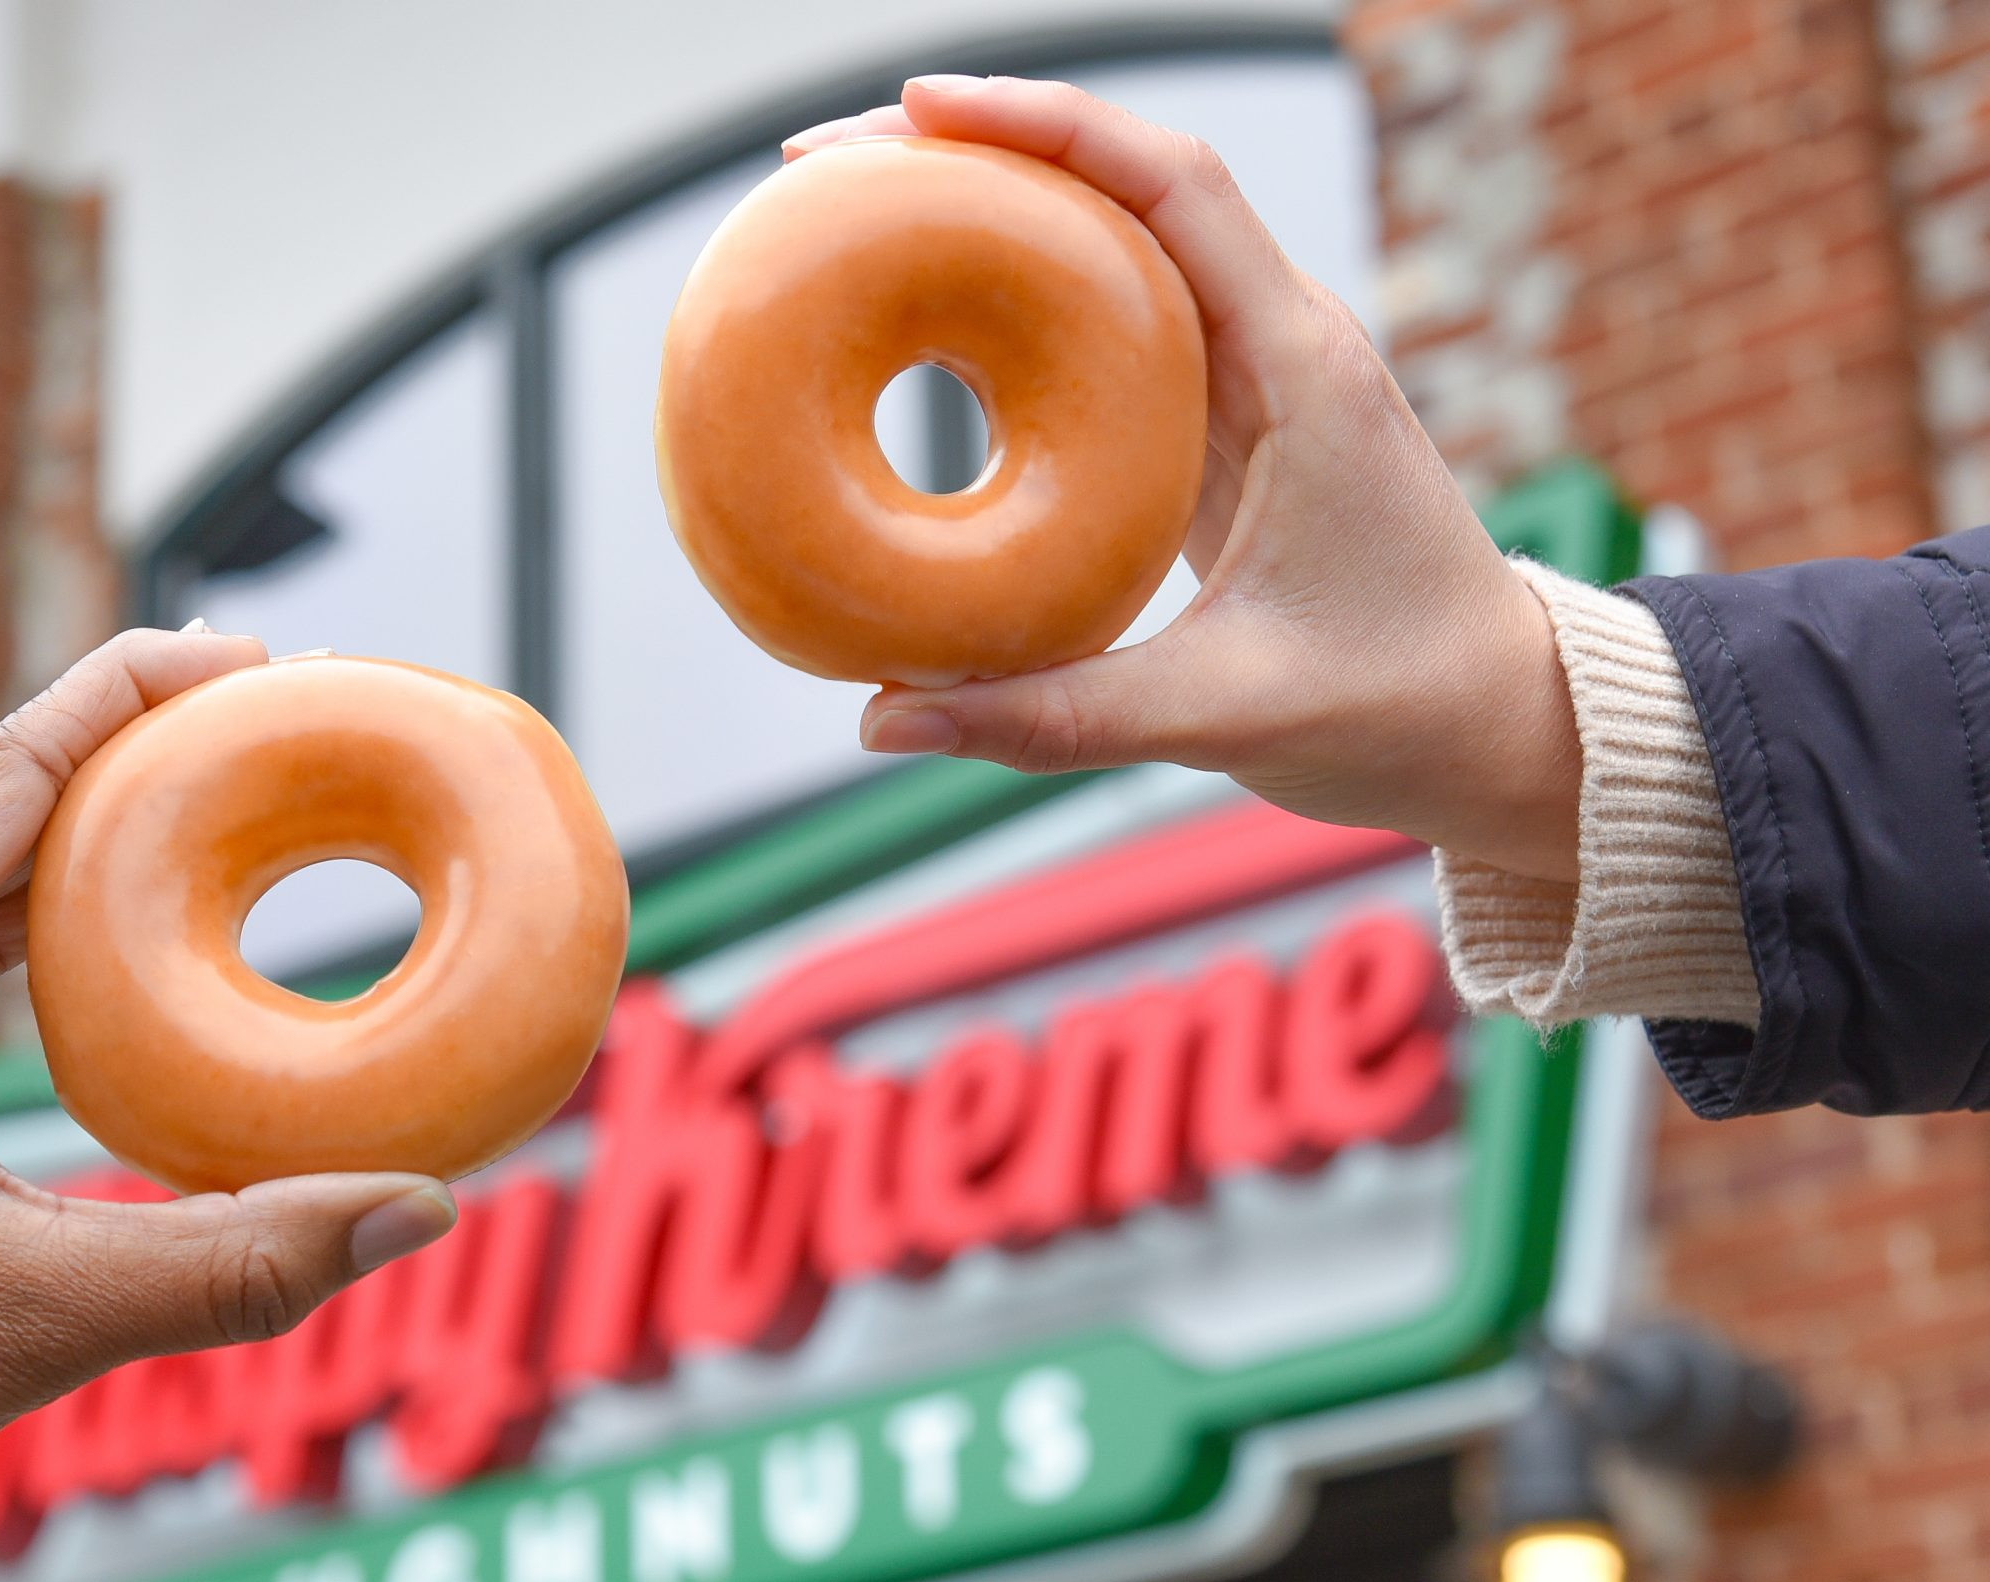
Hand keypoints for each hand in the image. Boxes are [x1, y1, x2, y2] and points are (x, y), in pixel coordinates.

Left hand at [0, 627, 458, 1513]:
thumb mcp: (36, 1312)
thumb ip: (235, 1263)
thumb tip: (419, 1213)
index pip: (10, 765)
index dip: (136, 694)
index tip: (252, 659)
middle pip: (4, 787)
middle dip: (141, 742)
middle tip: (276, 718)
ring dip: (104, 823)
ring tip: (230, 798)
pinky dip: (63, 905)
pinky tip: (145, 922)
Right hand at [789, 76, 1581, 883]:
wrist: (1498, 725)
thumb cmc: (1399, 702)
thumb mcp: (1224, 713)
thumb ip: (1056, 715)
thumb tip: (885, 719)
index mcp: (1302, 367)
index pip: (1174, 185)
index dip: (1047, 124)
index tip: (920, 107)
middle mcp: (1277, 341)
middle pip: (1121, 185)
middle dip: (978, 149)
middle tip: (832, 166)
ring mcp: (1247, 377)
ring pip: (1109, 244)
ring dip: (989, 212)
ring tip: (853, 216)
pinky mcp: (1218, 424)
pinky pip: (1103, 327)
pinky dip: (1011, 302)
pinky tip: (920, 318)